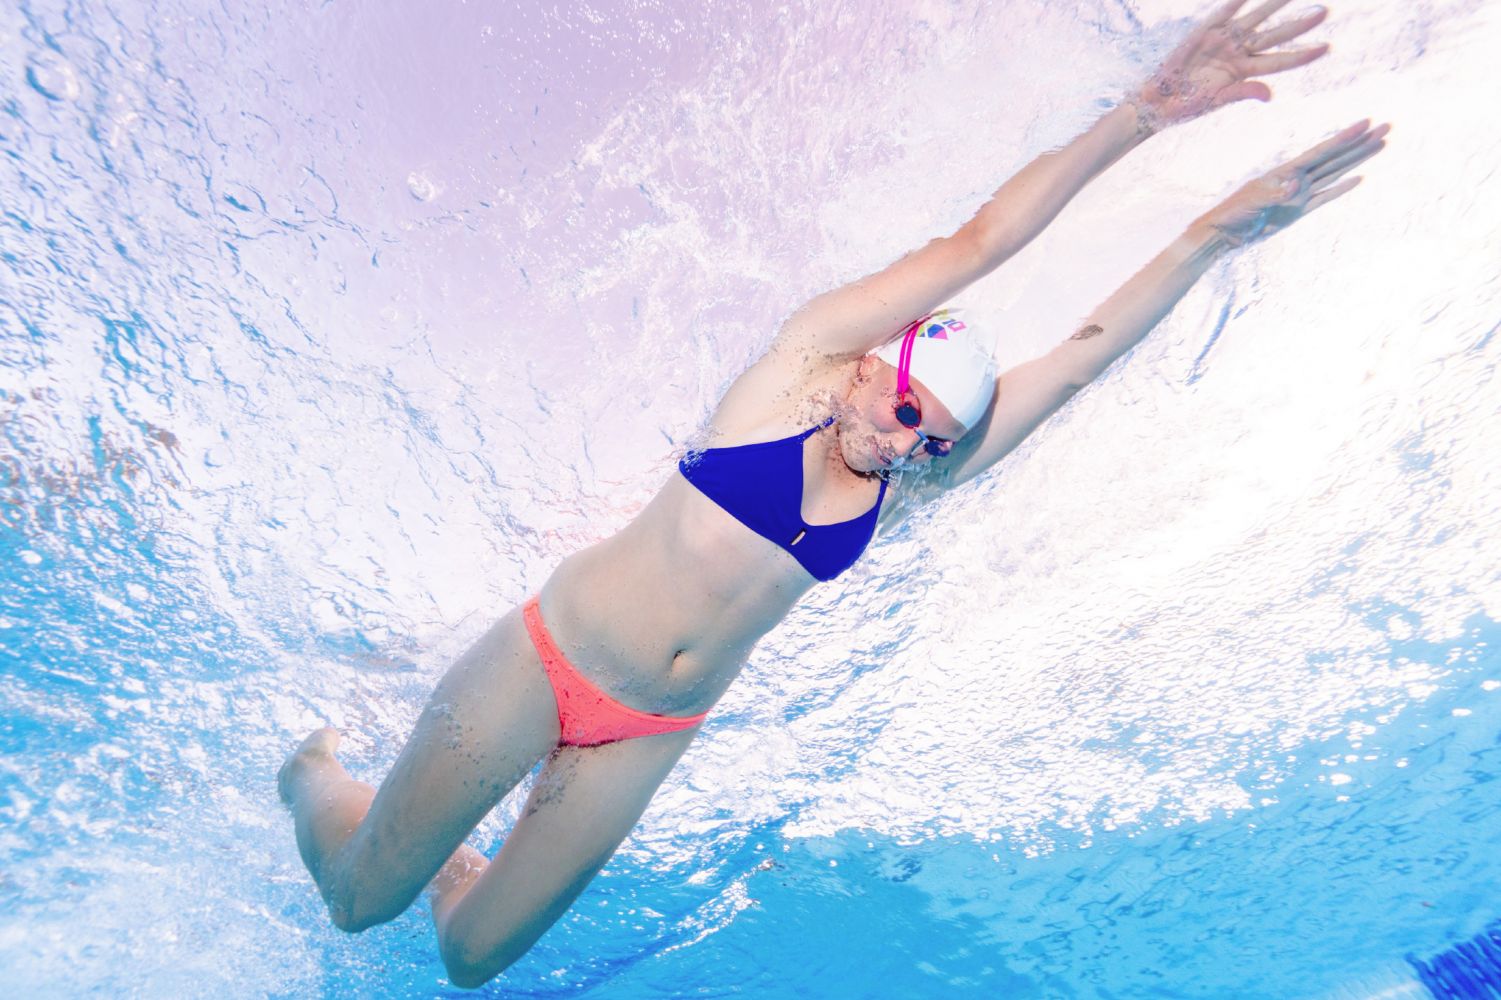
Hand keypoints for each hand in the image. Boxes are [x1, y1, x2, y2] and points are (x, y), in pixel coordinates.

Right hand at [1135, 0, 1329, 130]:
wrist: (1157, 101)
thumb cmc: (1185, 106)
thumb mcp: (1216, 101)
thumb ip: (1243, 92)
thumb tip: (1269, 95)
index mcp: (1244, 72)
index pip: (1279, 62)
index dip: (1301, 55)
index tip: (1326, 48)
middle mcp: (1238, 52)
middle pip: (1275, 35)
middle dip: (1298, 24)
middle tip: (1324, 11)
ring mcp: (1223, 40)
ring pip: (1256, 19)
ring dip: (1275, 4)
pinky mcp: (1205, 31)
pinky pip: (1225, 11)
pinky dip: (1237, 1)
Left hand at [1197, 119, 1388, 246]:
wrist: (1224, 232)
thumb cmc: (1233, 213)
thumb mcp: (1252, 202)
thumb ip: (1275, 195)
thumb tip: (1296, 186)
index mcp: (1285, 171)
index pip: (1321, 152)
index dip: (1343, 138)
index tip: (1365, 123)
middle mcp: (1297, 178)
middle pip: (1335, 157)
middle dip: (1359, 143)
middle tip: (1385, 128)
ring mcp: (1300, 194)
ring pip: (1335, 173)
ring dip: (1356, 160)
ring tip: (1379, 145)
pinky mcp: (1299, 210)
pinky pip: (1325, 197)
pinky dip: (1341, 189)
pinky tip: (1358, 179)